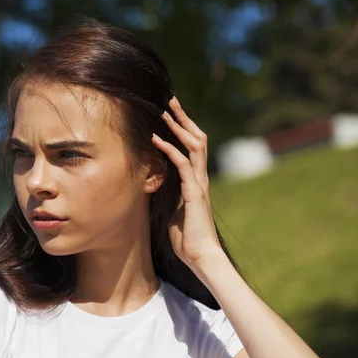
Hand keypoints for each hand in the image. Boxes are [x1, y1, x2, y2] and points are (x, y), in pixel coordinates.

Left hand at [151, 97, 224, 269]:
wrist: (201, 257)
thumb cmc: (188, 240)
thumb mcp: (175, 213)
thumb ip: (172, 198)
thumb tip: (160, 190)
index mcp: (196, 182)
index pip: (193, 148)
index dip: (183, 130)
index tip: (172, 114)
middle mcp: (200, 179)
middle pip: (197, 139)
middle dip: (184, 119)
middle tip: (172, 100)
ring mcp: (199, 184)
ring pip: (193, 146)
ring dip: (178, 126)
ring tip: (165, 110)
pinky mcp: (194, 192)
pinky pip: (182, 164)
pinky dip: (169, 148)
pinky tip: (156, 138)